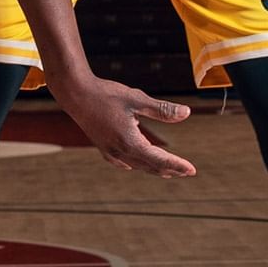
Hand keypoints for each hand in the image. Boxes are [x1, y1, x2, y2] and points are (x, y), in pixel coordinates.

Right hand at [55, 75, 195, 178]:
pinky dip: (133, 165)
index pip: (159, 159)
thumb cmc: (106, 94)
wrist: (75, 94)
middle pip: (149, 166)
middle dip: (169, 169)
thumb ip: (162, 109)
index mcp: (130, 142)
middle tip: (186, 172)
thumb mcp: (137, 99)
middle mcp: (119, 151)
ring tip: (168, 172)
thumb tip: (187, 113)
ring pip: (136, 165)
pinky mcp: (102, 146)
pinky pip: (121, 162)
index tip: (192, 170)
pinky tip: (134, 166)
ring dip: (153, 169)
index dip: (177, 165)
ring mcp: (109, 150)